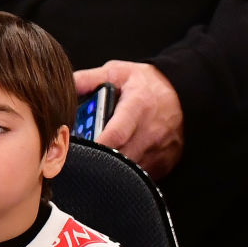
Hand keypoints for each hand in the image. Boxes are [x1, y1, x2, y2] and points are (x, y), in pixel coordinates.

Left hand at [72, 61, 184, 177]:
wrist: (183, 94)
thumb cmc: (148, 84)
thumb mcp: (118, 72)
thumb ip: (89, 79)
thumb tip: (64, 86)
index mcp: (138, 106)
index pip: (116, 133)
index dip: (97, 144)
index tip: (79, 149)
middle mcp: (151, 131)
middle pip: (120, 156)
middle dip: (99, 158)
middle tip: (84, 154)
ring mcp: (160, 149)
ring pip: (129, 169)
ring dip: (112, 166)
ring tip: (101, 155)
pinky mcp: (165, 162)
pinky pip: (141, 174)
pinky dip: (128, 171)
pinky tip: (120, 158)